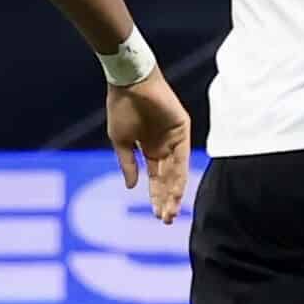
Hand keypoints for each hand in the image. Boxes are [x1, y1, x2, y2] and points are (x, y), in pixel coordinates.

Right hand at [105, 74, 195, 221]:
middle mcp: (164, 146)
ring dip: (174, 193)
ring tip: (170, 213)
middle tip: (166, 220)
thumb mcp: (120, 141)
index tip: (156, 216)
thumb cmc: (121, 108)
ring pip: (176, 172)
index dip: (155, 197)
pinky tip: (175, 192)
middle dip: (166, 200)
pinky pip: (182, 157)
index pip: (155, 178)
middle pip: (168, 179)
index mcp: (150, 148)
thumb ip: (128, 164)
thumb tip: (131, 187)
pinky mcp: (182, 129)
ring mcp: (175, 138)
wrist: (130, 82)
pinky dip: (178, 176)